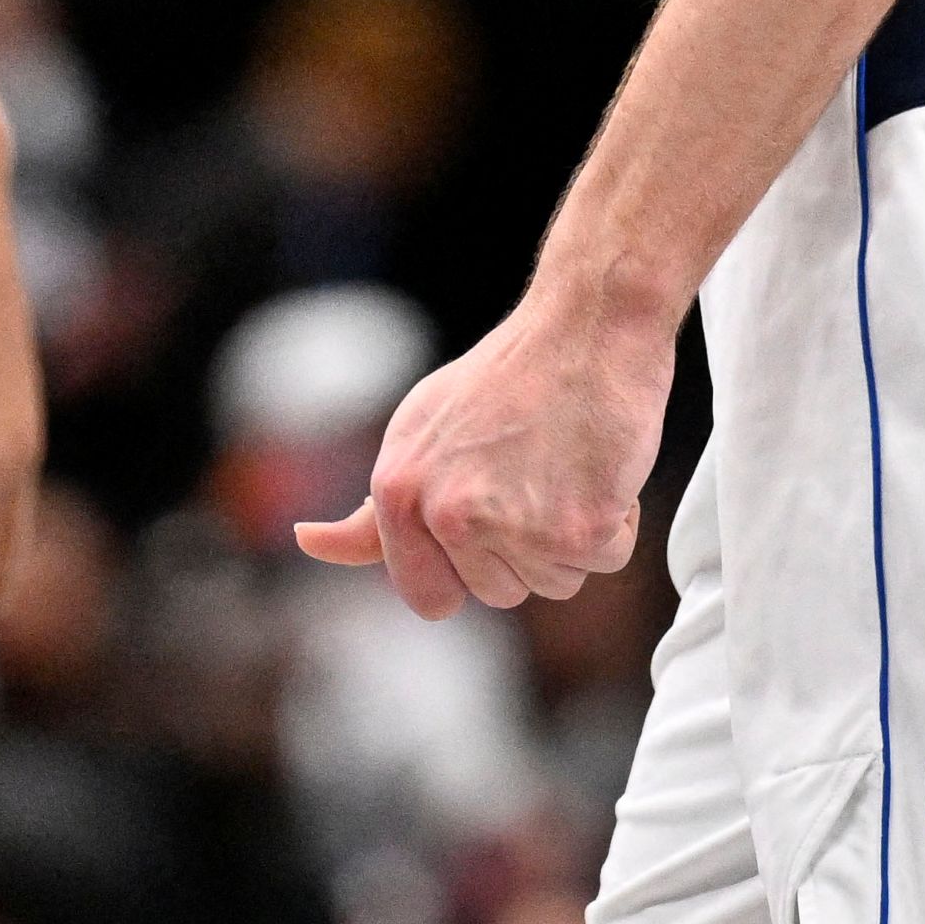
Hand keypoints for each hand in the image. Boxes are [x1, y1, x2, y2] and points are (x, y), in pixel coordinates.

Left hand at [299, 289, 667, 617]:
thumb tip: (308, 542)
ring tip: (564, 464)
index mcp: (398, 492)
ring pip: (554, 583)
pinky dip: (616, 521)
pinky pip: (605, 560)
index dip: (466, 569)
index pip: (427, 597)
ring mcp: (510, 525)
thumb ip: (373, 510)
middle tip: (535, 472)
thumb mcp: (418, 433)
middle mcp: (446, 513)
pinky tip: (597, 465)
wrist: (585, 326)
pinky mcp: (576, 529)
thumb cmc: (508, 378)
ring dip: (573, 536)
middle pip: (499, 594)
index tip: (489, 521)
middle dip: (526, 548)